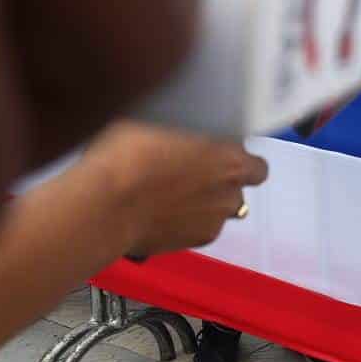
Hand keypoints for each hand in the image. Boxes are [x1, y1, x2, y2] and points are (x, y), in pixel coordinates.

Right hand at [83, 122, 268, 257]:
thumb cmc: (128, 153)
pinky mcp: (195, 241)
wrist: (105, 204)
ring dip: (208, 200)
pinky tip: (164, 212)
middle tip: (196, 171)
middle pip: (241, 184)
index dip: (236, 155)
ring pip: (223, 208)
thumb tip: (187, 122)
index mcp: (231, 158)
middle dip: (225, 178)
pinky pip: (202, 227)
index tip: (216, 149)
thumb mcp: (163, 120)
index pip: (254, 161)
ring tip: (174, 194)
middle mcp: (230, 191)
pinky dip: (190, 221)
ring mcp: (214, 220)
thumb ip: (189, 127)